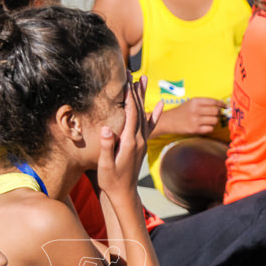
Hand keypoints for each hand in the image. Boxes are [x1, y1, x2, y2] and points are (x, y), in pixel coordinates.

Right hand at [98, 76, 162, 199]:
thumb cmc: (111, 180)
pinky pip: (151, 126)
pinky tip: (161, 104)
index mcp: (129, 142)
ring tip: (143, 79)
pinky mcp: (142, 144)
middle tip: (132, 72)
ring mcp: (142, 141)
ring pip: (146, 114)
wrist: (124, 193)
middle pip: (140, 110)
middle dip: (135, 91)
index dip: (129, 98)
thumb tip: (106, 130)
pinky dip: (157, 114)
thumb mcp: (104, 166)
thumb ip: (106, 148)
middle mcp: (139, 139)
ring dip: (144, 96)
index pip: (131, 115)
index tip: (126, 81)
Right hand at [156, 97, 225, 135]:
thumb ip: (204, 103)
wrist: (168, 121)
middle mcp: (196, 110)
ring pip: (214, 121)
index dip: (222, 104)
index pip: (214, 102)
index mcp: (195, 101)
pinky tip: (204, 126)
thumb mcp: (191, 103)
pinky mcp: (195, 129)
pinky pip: (210, 129)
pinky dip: (209, 128)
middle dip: (218, 114)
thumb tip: (221, 107)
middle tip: (214, 115)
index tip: (226, 107)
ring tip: (207, 121)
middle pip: (216, 112)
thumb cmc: (182, 111)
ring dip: (213, 121)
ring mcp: (195, 120)